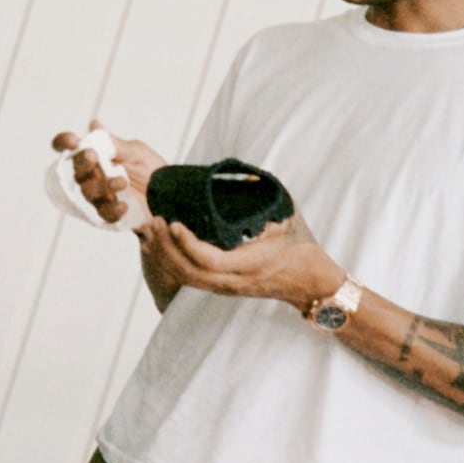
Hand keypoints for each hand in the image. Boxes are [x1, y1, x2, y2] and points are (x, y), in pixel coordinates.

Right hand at [51, 120, 163, 225]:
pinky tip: (124, 205)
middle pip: (74, 170)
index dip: (63, 143)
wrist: (170, 193)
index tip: (73, 141)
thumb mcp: (136, 152)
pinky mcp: (108, 214)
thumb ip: (115, 144)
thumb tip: (94, 125)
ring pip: (88, 192)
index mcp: (94, 155)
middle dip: (81, 162)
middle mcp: (92, 175)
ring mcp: (99, 196)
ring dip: (101, 186)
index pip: (69, 148)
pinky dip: (112, 209)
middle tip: (92, 156)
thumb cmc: (150, 169)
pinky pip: (103, 214)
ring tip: (122, 182)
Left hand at [138, 205, 341, 310]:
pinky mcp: (221, 288)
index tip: (176, 223)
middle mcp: (234, 280)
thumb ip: (263, 197)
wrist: (310, 281)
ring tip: (154, 231)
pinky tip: (161, 246)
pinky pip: (190, 280)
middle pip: (189, 273)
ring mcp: (226, 287)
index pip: (210, 261)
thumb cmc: (300, 246)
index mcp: (251, 262)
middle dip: (167, 249)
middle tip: (157, 222)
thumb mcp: (285, 217)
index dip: (188, 244)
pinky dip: (171, 264)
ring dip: (165, 257)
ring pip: (186, 279)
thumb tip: (242, 174)